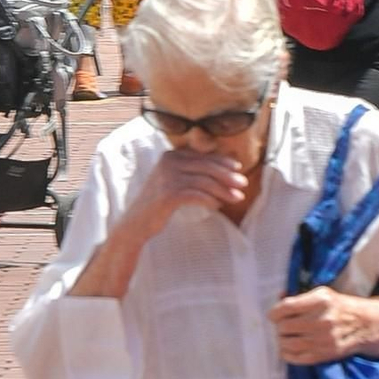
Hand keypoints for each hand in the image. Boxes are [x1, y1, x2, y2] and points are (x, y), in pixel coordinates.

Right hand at [123, 149, 247, 241]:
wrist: (136, 222)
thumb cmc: (159, 203)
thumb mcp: (173, 180)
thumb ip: (192, 171)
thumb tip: (224, 168)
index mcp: (170, 155)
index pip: (203, 156)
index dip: (223, 161)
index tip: (238, 169)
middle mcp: (168, 162)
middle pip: (206, 166)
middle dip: (228, 175)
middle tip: (243, 184)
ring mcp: (167, 178)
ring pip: (204, 181)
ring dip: (223, 190)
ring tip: (237, 198)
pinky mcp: (168, 195)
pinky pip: (196, 195)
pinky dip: (210, 200)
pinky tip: (217, 206)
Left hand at [268, 286, 378, 364]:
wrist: (366, 325)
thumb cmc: (339, 307)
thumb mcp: (323, 294)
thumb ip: (299, 297)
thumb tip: (278, 297)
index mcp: (321, 300)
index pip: (285, 308)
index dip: (274, 313)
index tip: (274, 315)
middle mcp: (322, 320)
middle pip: (283, 327)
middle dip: (280, 326)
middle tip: (284, 326)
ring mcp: (323, 339)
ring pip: (286, 343)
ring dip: (282, 340)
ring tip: (287, 336)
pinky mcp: (324, 355)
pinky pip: (294, 357)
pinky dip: (287, 353)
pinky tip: (291, 347)